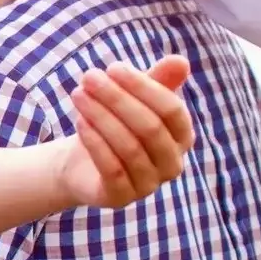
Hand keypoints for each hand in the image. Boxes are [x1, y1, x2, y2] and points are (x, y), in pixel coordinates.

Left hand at [59, 56, 194, 207]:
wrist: (82, 164)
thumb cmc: (115, 124)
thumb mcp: (134, 98)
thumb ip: (158, 81)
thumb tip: (180, 61)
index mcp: (182, 137)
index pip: (171, 110)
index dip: (144, 87)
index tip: (114, 67)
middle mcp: (172, 164)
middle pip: (149, 127)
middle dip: (117, 98)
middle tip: (89, 77)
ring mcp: (149, 184)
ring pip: (129, 147)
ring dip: (101, 116)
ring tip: (78, 94)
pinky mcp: (122, 198)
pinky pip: (112, 169)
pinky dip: (95, 142)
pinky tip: (79, 121)